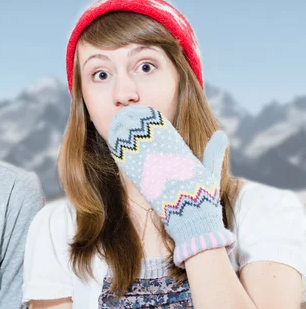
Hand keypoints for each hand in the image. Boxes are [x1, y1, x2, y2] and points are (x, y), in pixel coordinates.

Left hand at [106, 106, 234, 266]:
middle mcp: (168, 162)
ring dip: (127, 137)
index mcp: (184, 157)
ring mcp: (156, 172)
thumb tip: (221, 135)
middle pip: (150, 139)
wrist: (193, 222)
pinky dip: (122, 156)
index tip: (147, 113)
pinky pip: (131, 166)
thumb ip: (213, 153)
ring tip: (118, 126)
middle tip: (128, 115)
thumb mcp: (211, 174)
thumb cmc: (203, 200)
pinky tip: (114, 147)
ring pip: (138, 150)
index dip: (156, 123)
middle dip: (138, 126)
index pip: (168, 134)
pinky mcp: (145, 185)